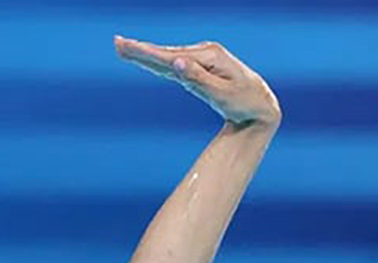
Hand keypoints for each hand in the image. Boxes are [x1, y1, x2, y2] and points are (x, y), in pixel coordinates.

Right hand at [115, 36, 280, 127]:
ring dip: (145, 54)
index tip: (125, 45)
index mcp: (208, 56)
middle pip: (165, 53)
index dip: (145, 52)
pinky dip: (157, 61)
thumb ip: (197, 79)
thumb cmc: (243, 102)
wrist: (260, 104)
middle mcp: (204, 52)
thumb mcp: (221, 94)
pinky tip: (146, 59)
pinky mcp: (199, 66)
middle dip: (140, 50)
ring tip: (123, 49)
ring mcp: (201, 58)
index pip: (169, 56)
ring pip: (167, 57)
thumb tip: (175, 62)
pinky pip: (174, 64)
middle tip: (116, 43)